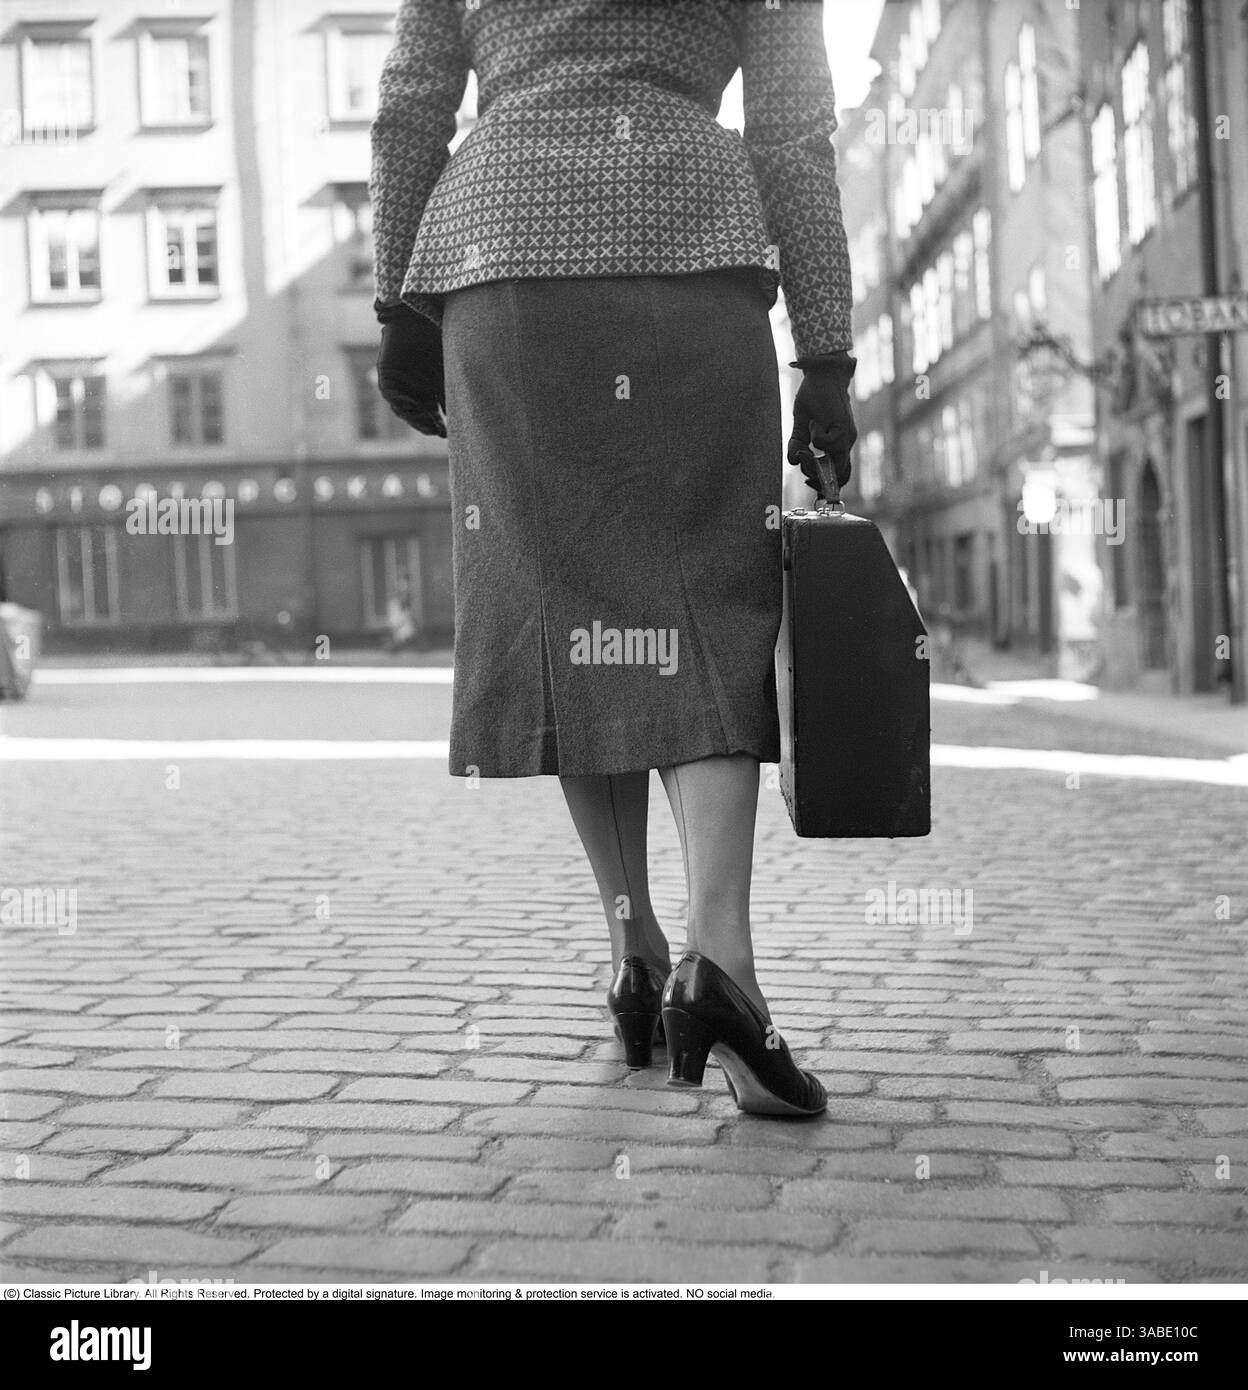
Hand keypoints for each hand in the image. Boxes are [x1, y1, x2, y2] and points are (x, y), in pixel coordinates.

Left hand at [376, 307, 445, 436]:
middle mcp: (412, 389)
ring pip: (403, 408)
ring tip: (425, 423)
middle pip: (417, 414)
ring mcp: (398, 383)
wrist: (419, 315)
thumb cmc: (436, 338)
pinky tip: (410, 407)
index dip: (437, 425)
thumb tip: (462, 416)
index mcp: (427, 390)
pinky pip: (390, 393)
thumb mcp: (447, 367)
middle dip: (426, 424)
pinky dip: (399, 401)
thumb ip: (450, 390)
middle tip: (435, 431)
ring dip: (413, 417)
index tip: (446, 434)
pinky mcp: (385, 373)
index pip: (431, 415)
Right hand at [786, 353, 856, 496]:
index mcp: (838, 445)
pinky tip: (814, 424)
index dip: (824, 484)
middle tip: (801, 460)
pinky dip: (816, 439)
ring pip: (834, 465)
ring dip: (814, 460)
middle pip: (838, 477)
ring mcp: (847, 437)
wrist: (823, 374)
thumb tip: (792, 461)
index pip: (839, 476)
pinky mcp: (843, 427)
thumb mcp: (802, 424)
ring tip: (805, 446)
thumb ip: (798, 444)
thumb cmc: (814, 396)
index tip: (808, 482)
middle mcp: (846, 443)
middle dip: (815, 476)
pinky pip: (827, 445)